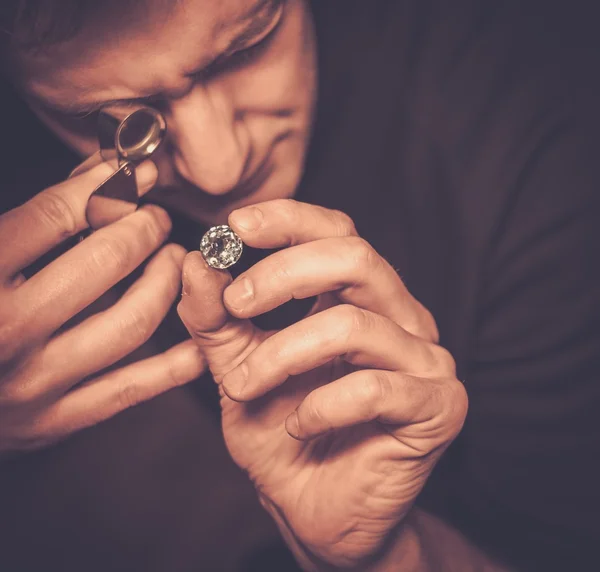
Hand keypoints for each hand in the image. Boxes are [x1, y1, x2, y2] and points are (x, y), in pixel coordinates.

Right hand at [0, 160, 205, 455]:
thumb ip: (36, 217)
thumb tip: (103, 173)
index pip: (53, 217)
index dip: (104, 188)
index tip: (132, 175)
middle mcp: (4, 331)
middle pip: (103, 263)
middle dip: (144, 230)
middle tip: (157, 219)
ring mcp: (33, 381)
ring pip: (130, 322)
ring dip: (166, 282)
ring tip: (175, 261)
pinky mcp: (54, 420)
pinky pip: (129, 388)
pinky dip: (173, 364)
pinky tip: (198, 340)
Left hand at [177, 199, 467, 568]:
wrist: (316, 513)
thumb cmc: (281, 436)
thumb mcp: (237, 370)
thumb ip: (217, 320)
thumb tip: (196, 261)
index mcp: (360, 299)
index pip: (337, 233)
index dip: (290, 219)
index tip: (234, 226)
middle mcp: (400, 318)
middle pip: (357, 257)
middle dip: (284, 274)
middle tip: (235, 303)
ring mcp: (426, 360)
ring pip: (355, 324)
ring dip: (284, 354)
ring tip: (244, 388)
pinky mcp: (441, 407)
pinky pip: (376, 388)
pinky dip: (322, 406)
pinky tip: (300, 426)